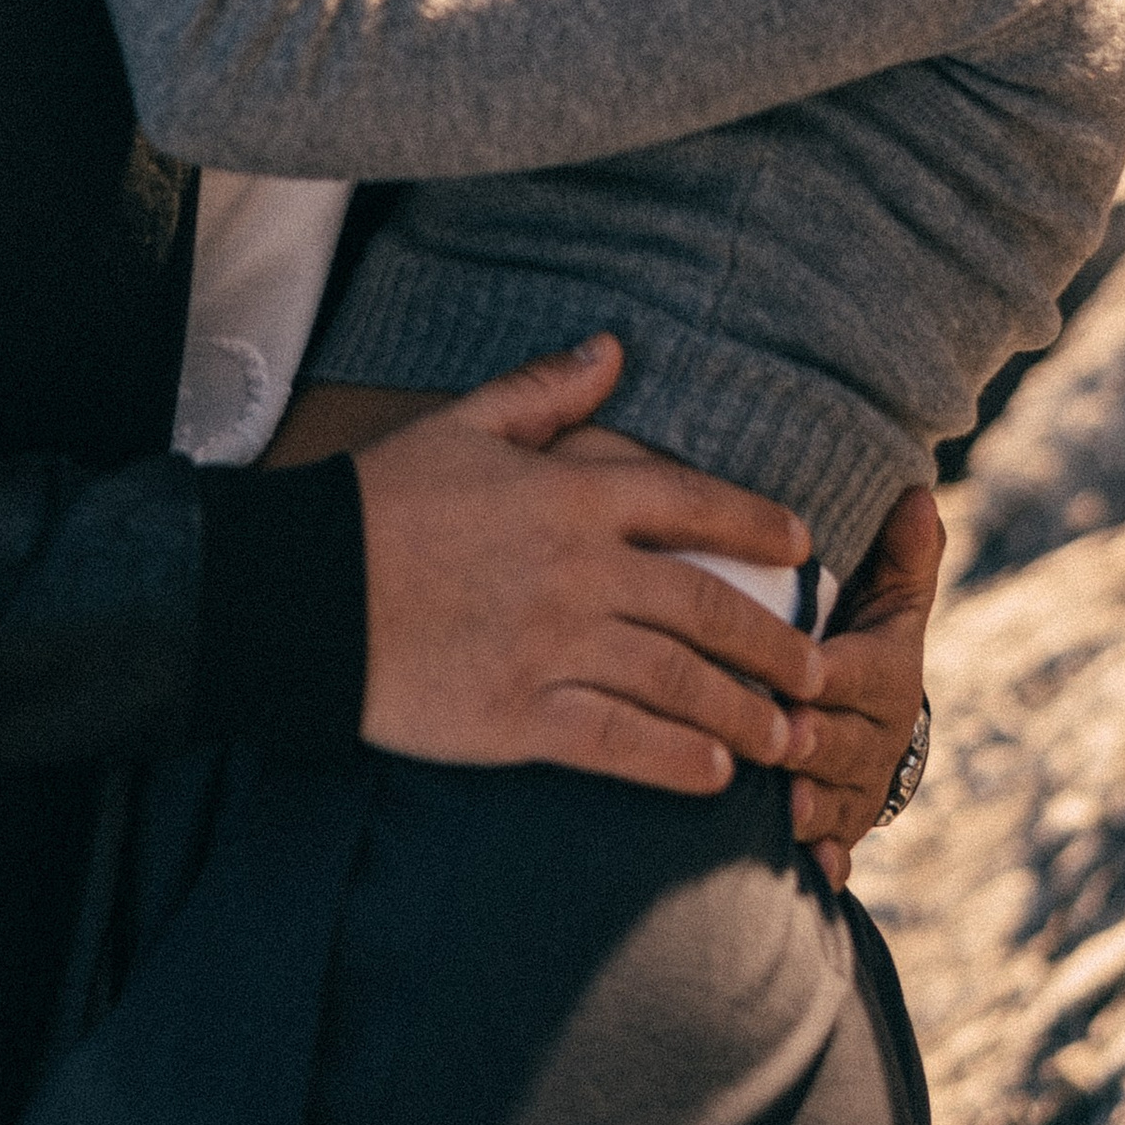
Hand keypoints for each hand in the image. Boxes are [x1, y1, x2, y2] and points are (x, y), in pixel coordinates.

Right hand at [354, 337, 826, 785]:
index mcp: (569, 495)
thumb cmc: (381, 501)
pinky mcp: (520, 716)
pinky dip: (676, 763)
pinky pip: (620, 743)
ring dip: (743, 713)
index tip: (802, 545)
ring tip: (785, 739)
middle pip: (704, 607)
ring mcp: (554, 648)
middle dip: (774, 644)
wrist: (303, 591)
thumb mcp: (462, 425)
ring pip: (678, 683)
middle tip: (821, 673)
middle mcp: (579, 573)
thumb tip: (613, 347)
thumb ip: (546, 392)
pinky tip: (713, 777)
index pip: (690, 503)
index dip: (755, 523)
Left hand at [788, 483, 942, 884]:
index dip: (832, 677)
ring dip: (815, 808)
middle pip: (846, 742)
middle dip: (816, 743)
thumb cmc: (860, 636)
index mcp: (886, 676)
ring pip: (840, 801)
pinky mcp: (841, 830)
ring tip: (783, 809)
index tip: (801, 676)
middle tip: (780, 740)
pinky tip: (815, 873)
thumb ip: (900, 552)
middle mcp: (877, 738)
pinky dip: (828, 862)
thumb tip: (917, 493)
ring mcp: (860, 790)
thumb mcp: (887, 594)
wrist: (864, 717)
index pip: (861, 675)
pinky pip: (838, 851)